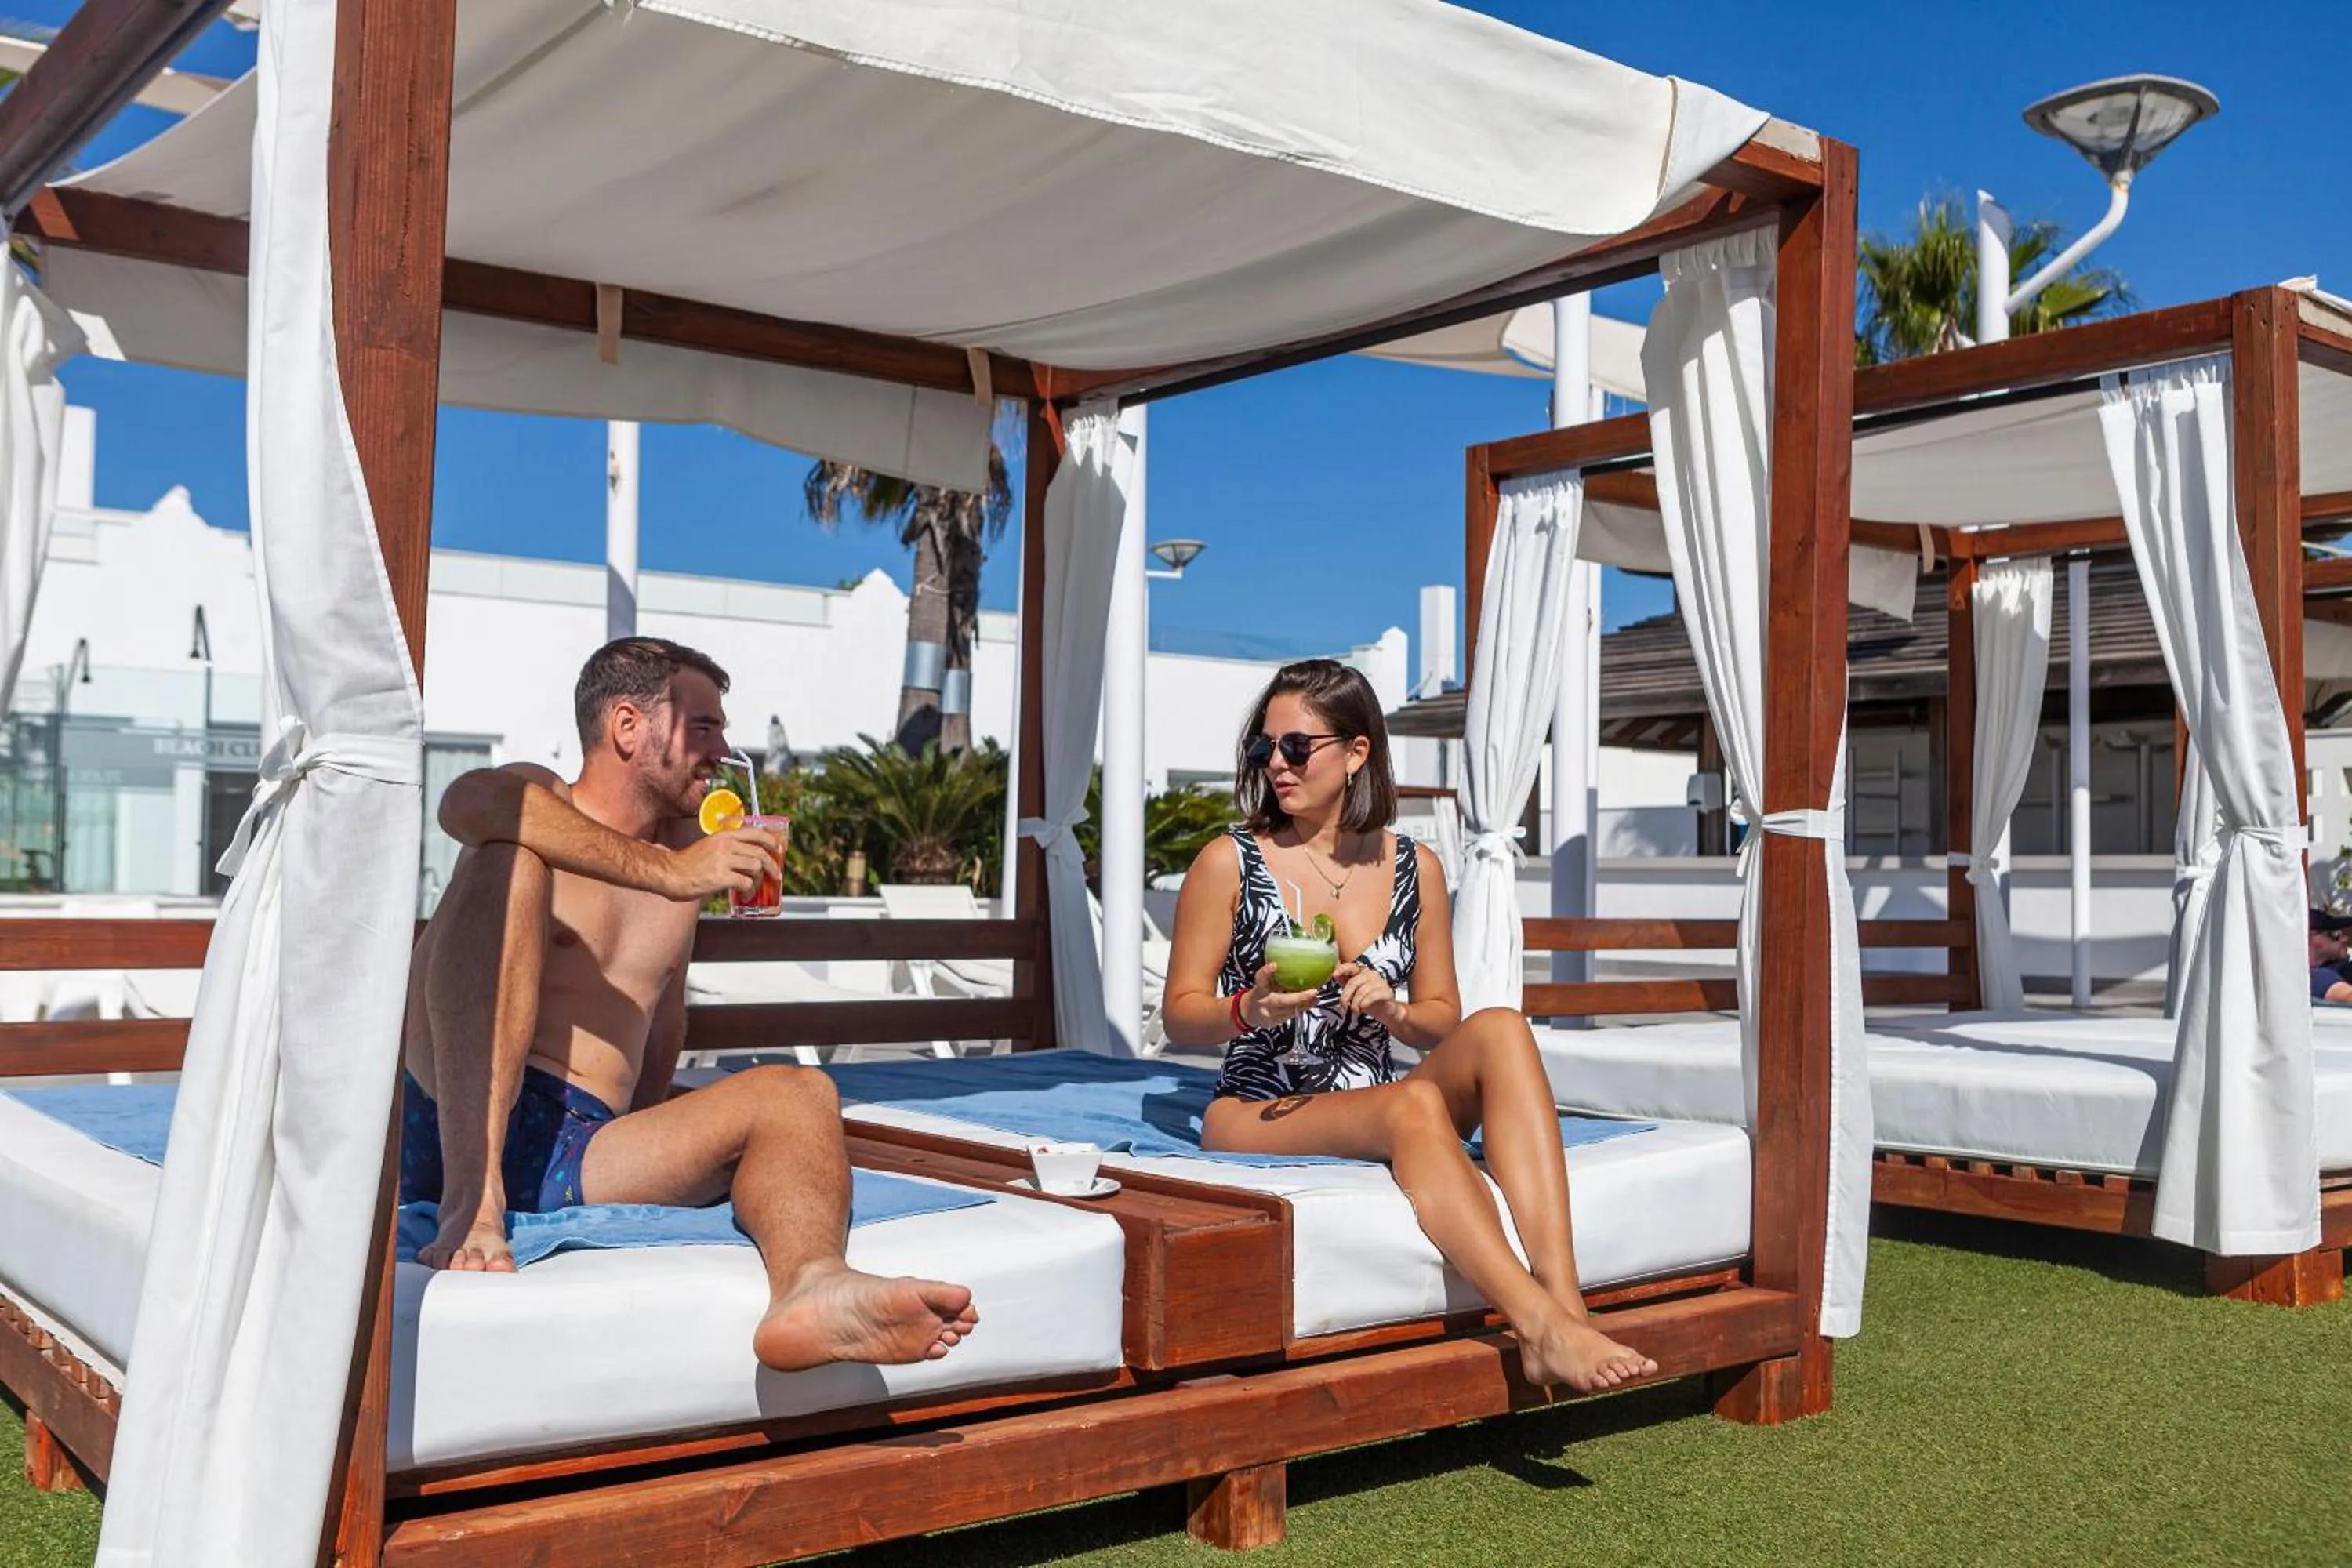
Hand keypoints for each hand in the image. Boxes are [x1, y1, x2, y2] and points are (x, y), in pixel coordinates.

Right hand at [663, 826, 783, 900]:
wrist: (670, 873)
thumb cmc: (688, 863)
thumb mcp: (710, 846)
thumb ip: (728, 848)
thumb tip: (749, 856)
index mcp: (724, 836)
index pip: (756, 832)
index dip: (772, 841)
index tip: (780, 849)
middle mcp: (726, 845)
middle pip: (760, 851)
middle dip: (772, 865)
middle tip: (776, 874)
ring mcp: (723, 860)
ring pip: (756, 866)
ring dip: (759, 880)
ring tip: (753, 887)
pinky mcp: (720, 877)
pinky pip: (745, 882)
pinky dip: (749, 890)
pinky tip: (744, 894)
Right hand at [1240, 963, 1322, 1030]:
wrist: (1249, 1013)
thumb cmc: (1261, 994)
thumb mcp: (1264, 983)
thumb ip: (1274, 976)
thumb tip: (1296, 963)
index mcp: (1259, 988)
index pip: (1260, 978)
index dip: (1266, 971)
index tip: (1274, 965)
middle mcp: (1263, 1001)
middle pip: (1281, 1000)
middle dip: (1299, 997)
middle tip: (1313, 991)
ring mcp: (1269, 1013)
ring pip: (1290, 1009)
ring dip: (1305, 1003)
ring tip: (1315, 997)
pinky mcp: (1275, 1021)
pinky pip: (1292, 1015)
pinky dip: (1303, 1008)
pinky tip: (1312, 1003)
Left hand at [1334, 962, 1401, 1028]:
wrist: (1386, 1012)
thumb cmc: (1368, 1000)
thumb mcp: (1354, 991)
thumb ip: (1344, 981)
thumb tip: (1332, 973)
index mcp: (1362, 972)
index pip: (1351, 966)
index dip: (1342, 969)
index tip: (1334, 975)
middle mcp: (1372, 975)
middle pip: (1355, 981)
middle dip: (1346, 995)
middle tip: (1344, 1006)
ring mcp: (1381, 983)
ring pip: (1363, 990)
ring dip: (1355, 1003)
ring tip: (1354, 1011)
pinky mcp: (1387, 992)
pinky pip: (1374, 996)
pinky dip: (1365, 1003)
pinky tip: (1363, 1009)